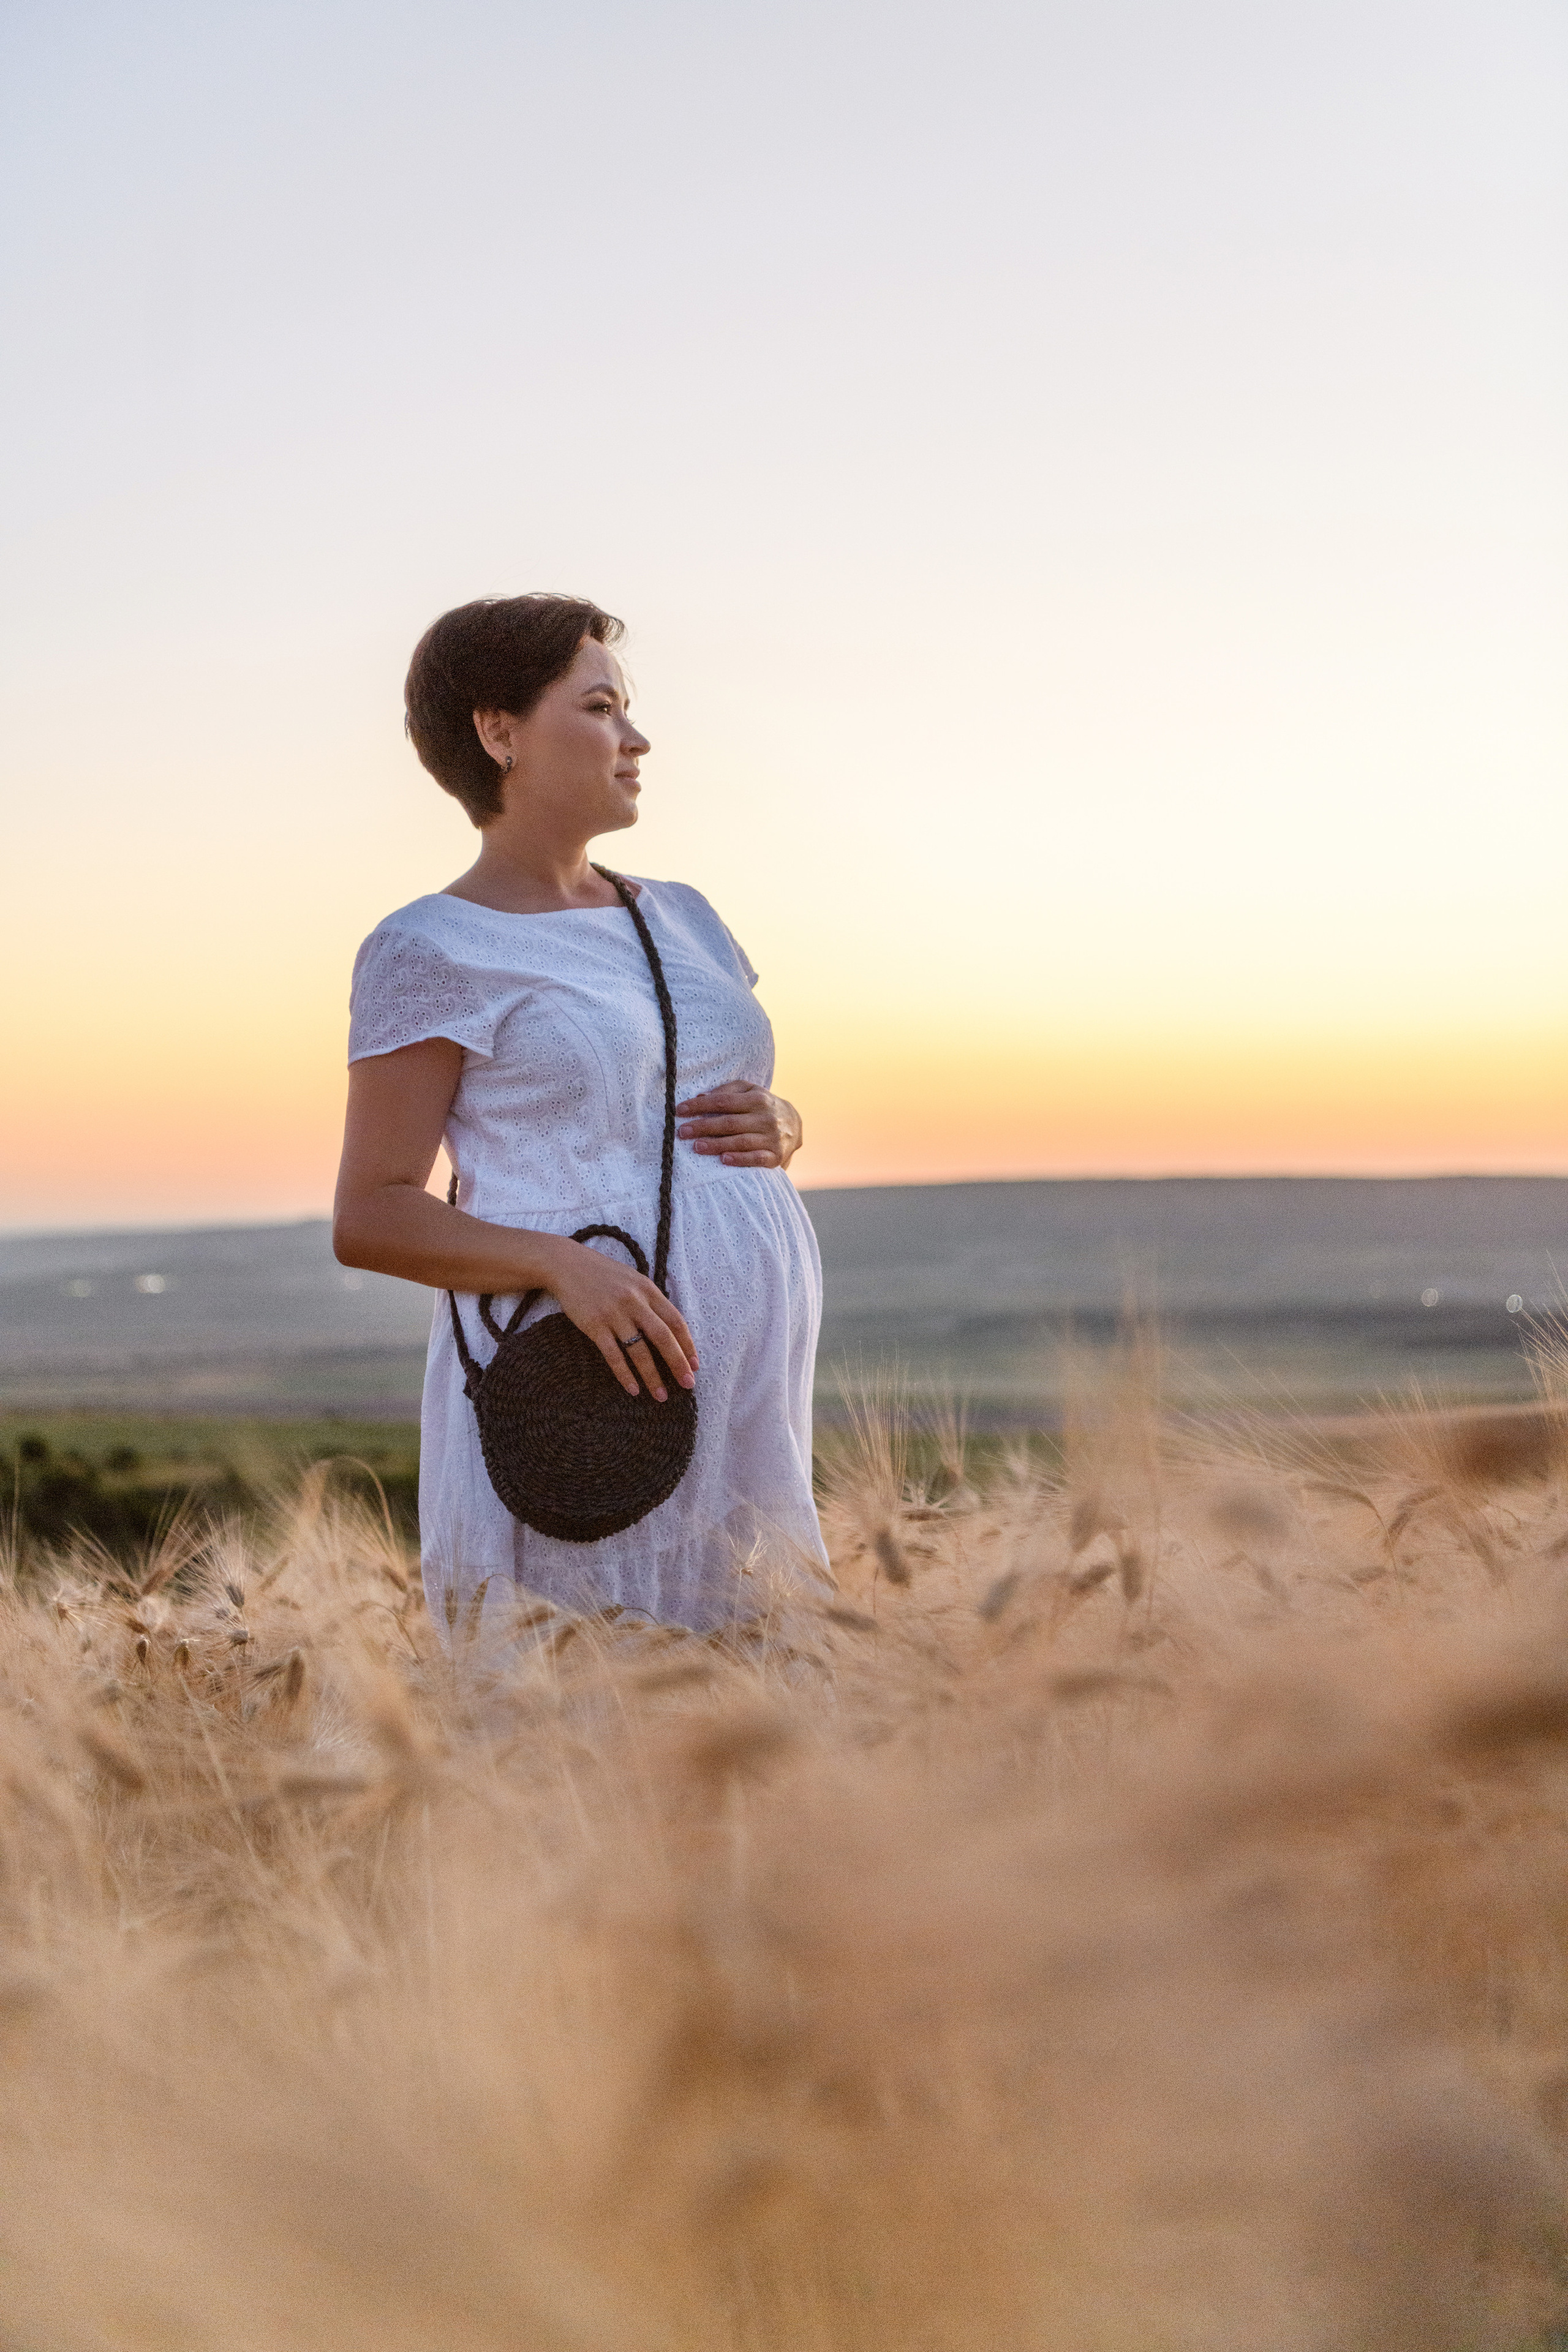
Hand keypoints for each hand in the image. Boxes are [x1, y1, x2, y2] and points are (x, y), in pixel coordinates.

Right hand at [541, 1236, 698, 1402]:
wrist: (567, 1265)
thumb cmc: (603, 1274)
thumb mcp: (633, 1280)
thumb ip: (651, 1301)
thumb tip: (670, 1328)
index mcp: (648, 1290)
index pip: (675, 1321)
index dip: (687, 1344)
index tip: (695, 1365)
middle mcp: (634, 1302)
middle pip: (662, 1337)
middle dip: (678, 1363)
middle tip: (688, 1384)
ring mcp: (614, 1314)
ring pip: (639, 1351)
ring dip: (652, 1376)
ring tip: (660, 1395)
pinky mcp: (594, 1325)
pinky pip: (613, 1355)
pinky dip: (624, 1374)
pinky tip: (633, 1389)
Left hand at [675, 1083, 801, 1169]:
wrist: (795, 1125)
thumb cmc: (763, 1106)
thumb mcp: (750, 1091)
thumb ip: (727, 1091)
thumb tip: (700, 1097)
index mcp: (758, 1098)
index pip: (723, 1101)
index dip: (700, 1106)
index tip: (680, 1110)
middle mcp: (766, 1117)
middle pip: (729, 1122)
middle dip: (703, 1127)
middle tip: (682, 1132)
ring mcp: (772, 1138)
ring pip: (740, 1141)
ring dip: (716, 1144)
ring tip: (696, 1146)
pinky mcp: (776, 1156)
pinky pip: (756, 1159)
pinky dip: (740, 1160)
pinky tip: (723, 1160)